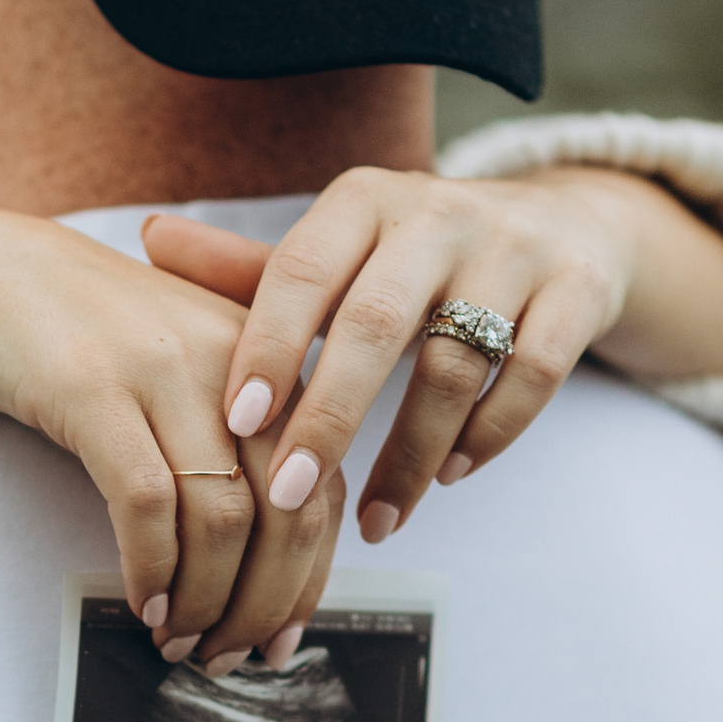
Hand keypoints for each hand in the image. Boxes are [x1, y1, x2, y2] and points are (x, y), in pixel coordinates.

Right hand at [0, 203, 344, 661]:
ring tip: (180, 640)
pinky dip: (151, 567)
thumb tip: (262, 563)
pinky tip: (142, 601)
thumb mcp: (180, 366)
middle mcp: (233, 359)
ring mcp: (163, 369)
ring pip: (223, 518)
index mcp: (267, 357)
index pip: (320, 487)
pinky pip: (144, 503)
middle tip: (228, 657)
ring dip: (207, 600)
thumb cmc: (78, 329)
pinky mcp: (92, 387)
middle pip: (286, 511)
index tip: (281, 638)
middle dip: (262, 605)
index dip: (308, 578)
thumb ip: (231, 437)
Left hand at [143, 165, 722, 544]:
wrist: (564, 224)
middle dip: (328, 419)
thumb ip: (251, 267)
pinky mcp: (576, 289)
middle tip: (287, 497)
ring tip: (372, 519)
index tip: (236, 421)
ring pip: (456, 364)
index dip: (268, 345)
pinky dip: (488, 435)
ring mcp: (514, 249)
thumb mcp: (341, 249)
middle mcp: (437, 214)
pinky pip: (530, 375)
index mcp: (363, 202)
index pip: (300, 269)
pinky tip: (450, 476)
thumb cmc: (416, 255)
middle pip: (375, 324)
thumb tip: (146, 239)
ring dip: (409, 454)